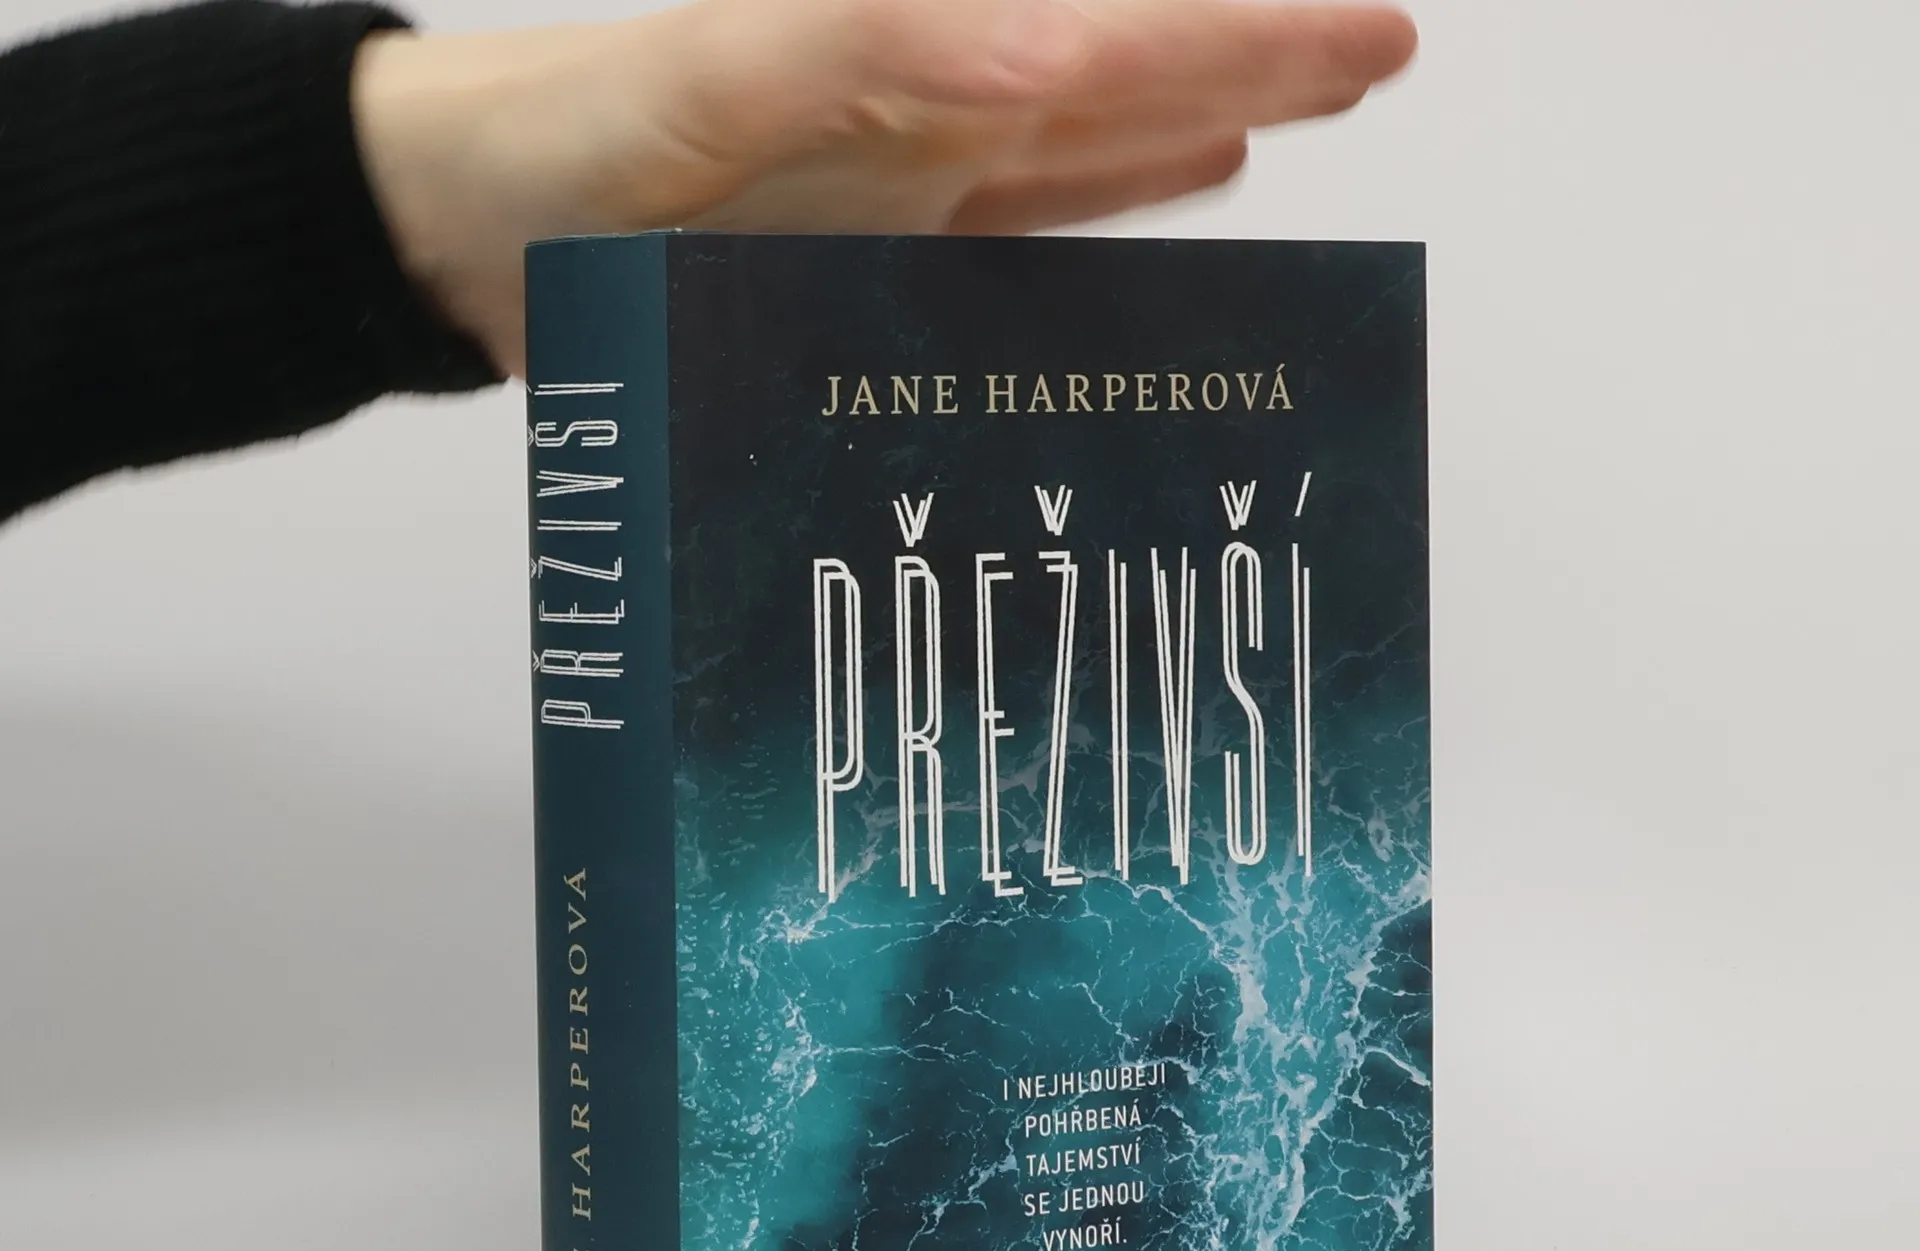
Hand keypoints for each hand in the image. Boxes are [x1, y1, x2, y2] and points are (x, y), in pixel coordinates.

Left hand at [351, 0, 1417, 377]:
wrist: (456, 227)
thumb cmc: (557, 151)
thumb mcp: (702, 85)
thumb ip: (866, 49)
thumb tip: (1053, 45)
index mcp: (906, 52)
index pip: (1108, 32)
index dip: (1240, 31)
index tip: (1360, 32)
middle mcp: (929, 104)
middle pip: (1125, 70)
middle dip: (1258, 56)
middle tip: (1382, 50)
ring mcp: (907, 178)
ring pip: (1091, 141)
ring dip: (1200, 120)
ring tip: (1306, 104)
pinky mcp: (872, 248)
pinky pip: (1014, 222)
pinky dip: (1095, 205)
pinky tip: (1165, 196)